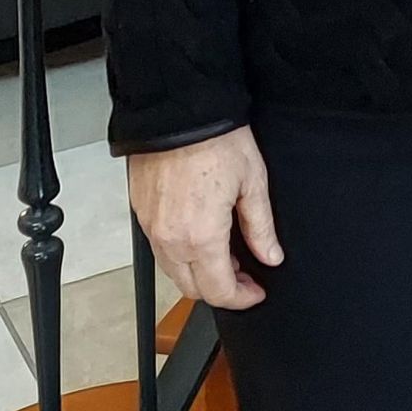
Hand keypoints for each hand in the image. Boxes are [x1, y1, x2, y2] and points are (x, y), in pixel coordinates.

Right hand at [127, 126, 282, 310]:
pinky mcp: (141, 215)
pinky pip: (160, 250)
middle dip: (220, 289)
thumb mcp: (253, 182)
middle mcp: (170, 240)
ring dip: (199, 274)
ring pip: (173, 272)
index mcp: (201, 237)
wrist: (179, 112)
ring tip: (226, 256)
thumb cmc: (217, 140)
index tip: (256, 292)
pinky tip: (201, 239)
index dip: (241, 298)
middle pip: (192, 289)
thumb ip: (261, 227)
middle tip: (245, 276)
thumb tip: (271, 255)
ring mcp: (151, 229)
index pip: (218, 290)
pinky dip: (181, 256)